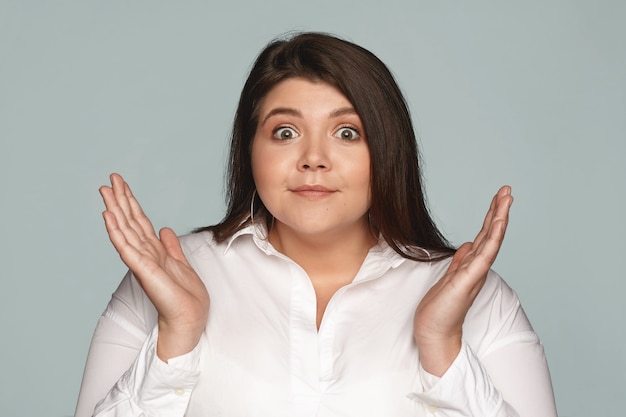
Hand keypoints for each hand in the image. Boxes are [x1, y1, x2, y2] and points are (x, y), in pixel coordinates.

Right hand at [99, 173, 208, 360]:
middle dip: (120, 200)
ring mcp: (142, 262)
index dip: (131, 202)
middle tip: (109, 179)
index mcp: (154, 251)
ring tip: (104, 192)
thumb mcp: (180, 264)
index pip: (139, 221)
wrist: (189, 318)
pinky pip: (127, 248)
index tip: (122, 184)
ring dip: (114, 210)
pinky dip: (117, 233)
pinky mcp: (144, 271)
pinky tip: (108, 217)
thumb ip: (170, 247)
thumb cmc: (184, 297)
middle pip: (129, 222)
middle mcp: (145, 254)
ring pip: (125, 230)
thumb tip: (164, 230)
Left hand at [414, 186, 512, 375]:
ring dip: (499, 219)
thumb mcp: (449, 278)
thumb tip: (468, 245)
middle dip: (499, 211)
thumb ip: (461, 261)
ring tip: (506, 198)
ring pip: (491, 241)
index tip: (498, 197)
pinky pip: (483, 256)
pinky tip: (497, 224)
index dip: (491, 216)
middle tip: (508, 190)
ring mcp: (474, 274)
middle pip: (490, 234)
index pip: (484, 235)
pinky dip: (492, 239)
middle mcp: (477, 268)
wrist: (434, 332)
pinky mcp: (468, 281)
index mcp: (471, 265)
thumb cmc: (440, 308)